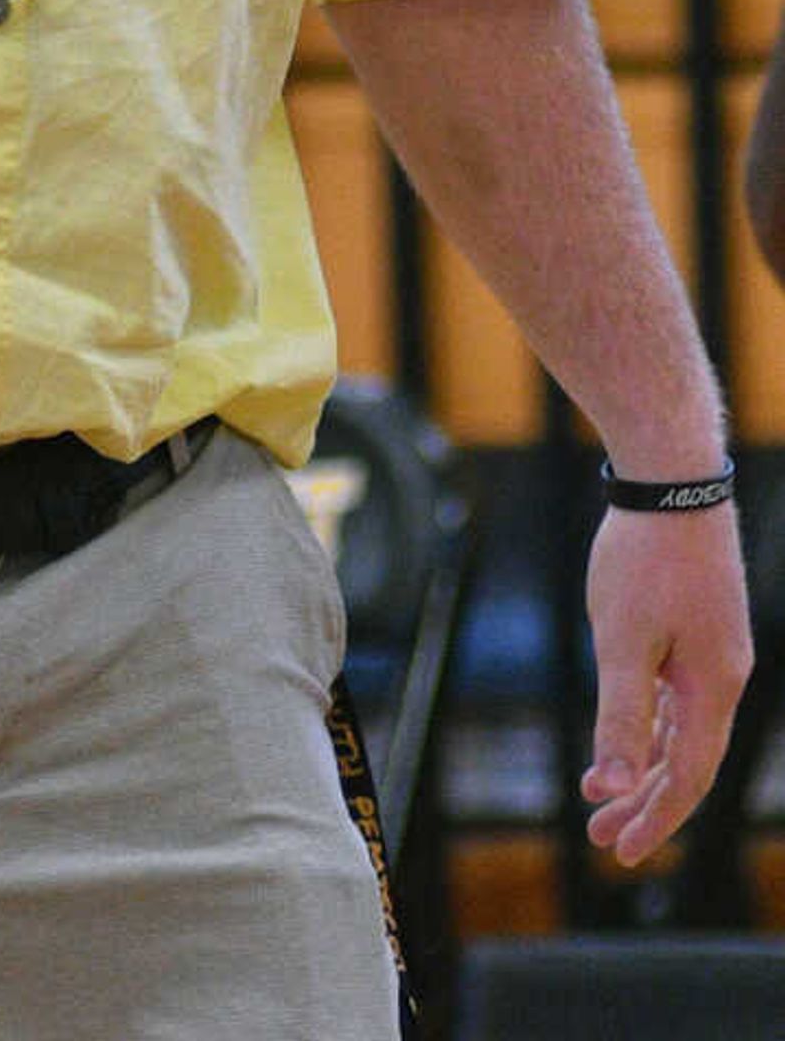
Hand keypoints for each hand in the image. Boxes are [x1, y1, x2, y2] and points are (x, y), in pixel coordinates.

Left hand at [581, 500, 751, 864]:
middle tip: (603, 835)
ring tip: (602, 791)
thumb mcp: (622, 642)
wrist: (671, 479)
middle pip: (688, 758)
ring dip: (644, 761)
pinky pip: (681, 694)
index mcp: (714, 688)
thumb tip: (613, 783)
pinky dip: (653, 721)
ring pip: (683, 726)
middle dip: (645, 800)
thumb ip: (621, 715)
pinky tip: (628, 731)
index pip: (687, 775)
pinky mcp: (701, 626)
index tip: (620, 850)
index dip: (655, 817)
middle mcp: (726, 676)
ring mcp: (716, 650)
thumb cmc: (644, 557)